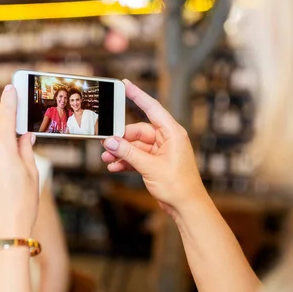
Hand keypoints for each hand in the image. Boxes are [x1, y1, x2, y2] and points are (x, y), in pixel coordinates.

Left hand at [0, 84, 38, 240]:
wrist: (0, 233)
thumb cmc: (21, 205)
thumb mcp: (30, 174)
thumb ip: (24, 149)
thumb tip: (23, 135)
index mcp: (1, 148)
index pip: (4, 114)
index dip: (8, 99)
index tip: (10, 88)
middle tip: (9, 133)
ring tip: (4, 163)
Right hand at [101, 79, 206, 214]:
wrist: (187, 207)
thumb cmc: (178, 185)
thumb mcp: (149, 167)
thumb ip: (128, 153)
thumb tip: (110, 142)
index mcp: (172, 133)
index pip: (152, 108)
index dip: (138, 95)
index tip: (125, 84)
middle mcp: (168, 139)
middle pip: (138, 131)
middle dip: (121, 139)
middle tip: (105, 145)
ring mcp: (162, 151)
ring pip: (136, 145)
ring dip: (121, 152)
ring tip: (106, 159)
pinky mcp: (157, 163)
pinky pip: (138, 157)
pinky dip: (126, 161)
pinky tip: (114, 167)